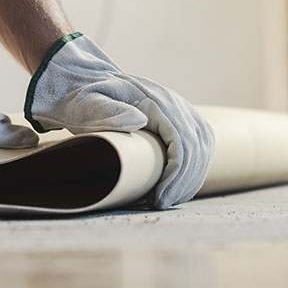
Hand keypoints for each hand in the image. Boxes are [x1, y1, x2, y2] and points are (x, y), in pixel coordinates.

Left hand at [25, 33, 214, 208]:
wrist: (86, 83)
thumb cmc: (84, 100)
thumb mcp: (87, 104)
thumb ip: (107, 111)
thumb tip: (138, 121)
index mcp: (155, 101)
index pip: (182, 141)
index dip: (176, 175)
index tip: (159, 198)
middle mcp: (174, 103)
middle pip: (197, 148)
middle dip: (183, 182)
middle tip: (160, 205)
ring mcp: (179, 110)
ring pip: (202, 148)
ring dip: (189, 179)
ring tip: (167, 200)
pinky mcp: (179, 119)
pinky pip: (198, 146)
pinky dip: (191, 170)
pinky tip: (175, 187)